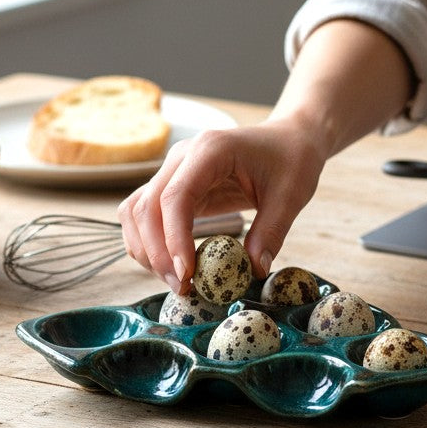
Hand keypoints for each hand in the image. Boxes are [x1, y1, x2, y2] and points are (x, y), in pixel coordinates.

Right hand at [118, 117, 325, 292]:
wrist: (287, 141)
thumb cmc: (291, 160)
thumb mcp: (291, 195)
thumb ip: (271, 232)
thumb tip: (252, 270)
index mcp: (211, 150)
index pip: (175, 196)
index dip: (174, 238)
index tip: (186, 273)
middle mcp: (182, 157)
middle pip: (146, 206)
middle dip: (156, 252)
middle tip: (182, 287)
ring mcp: (172, 170)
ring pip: (135, 212)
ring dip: (146, 250)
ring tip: (176, 281)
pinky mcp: (173, 187)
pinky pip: (144, 215)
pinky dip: (148, 243)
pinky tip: (171, 266)